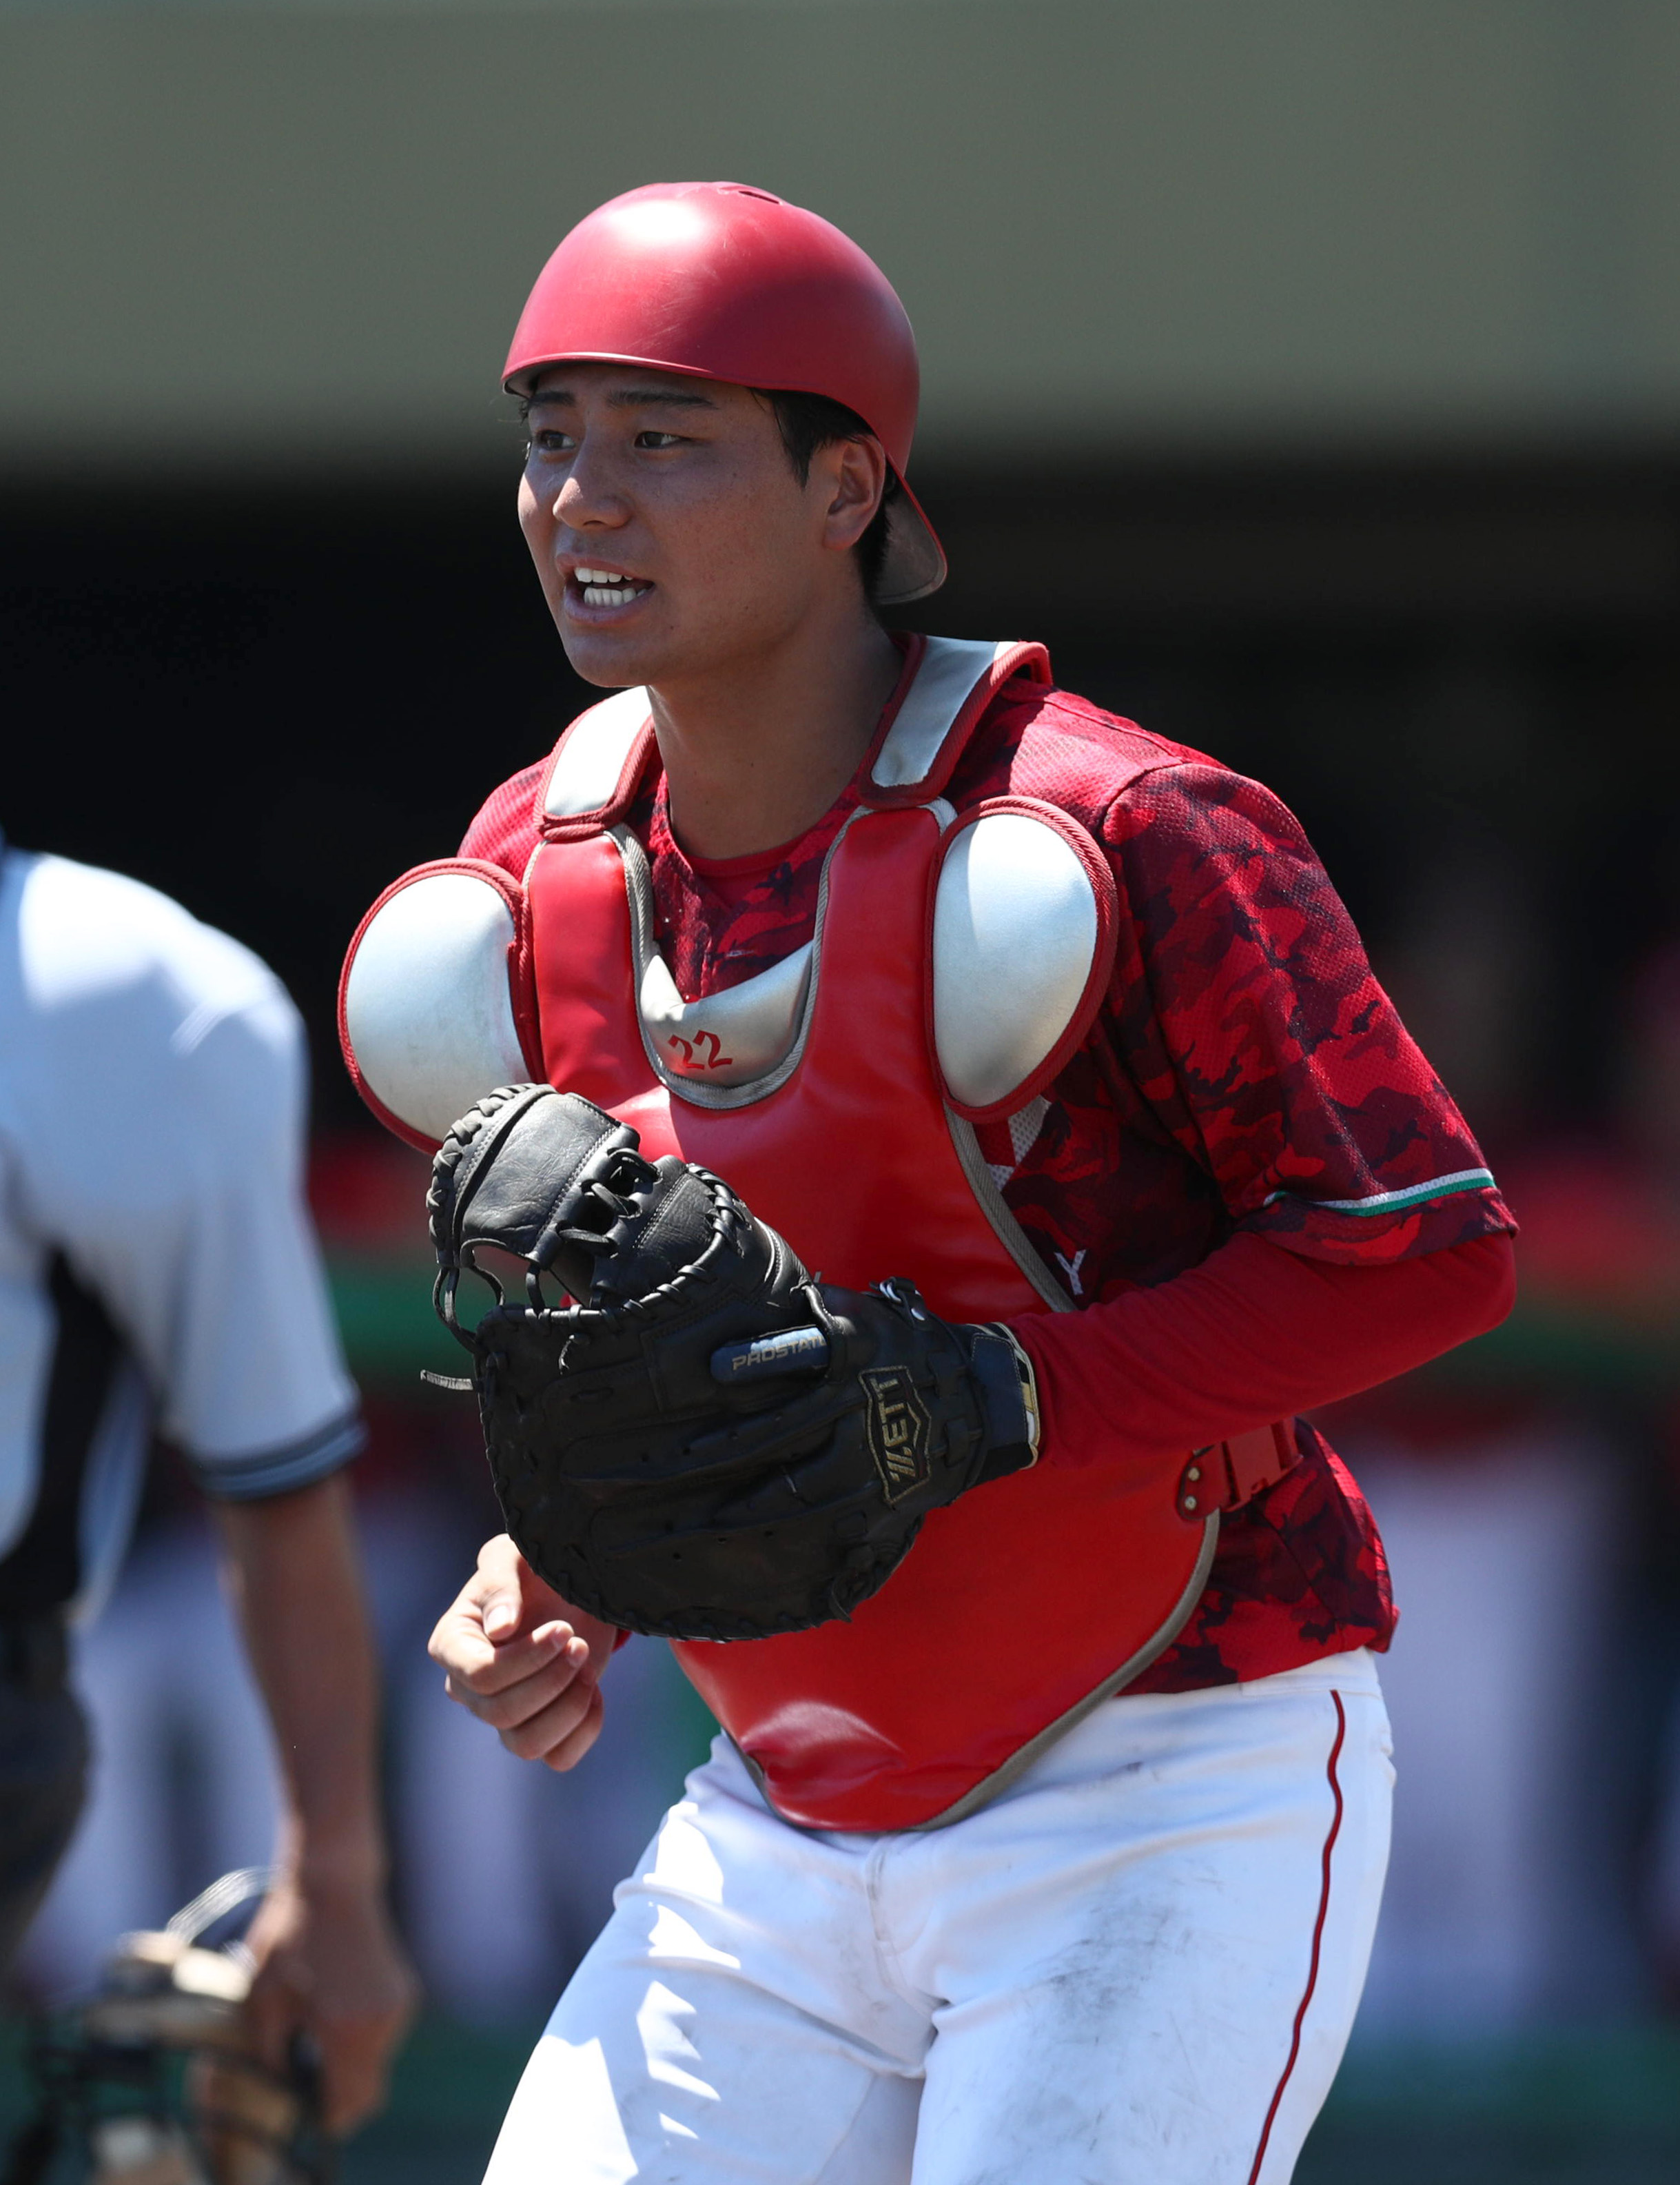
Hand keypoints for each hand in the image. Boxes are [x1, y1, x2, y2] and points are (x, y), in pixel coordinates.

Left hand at [241, 1870, 418, 2136]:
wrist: (333, 1881)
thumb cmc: (290, 1936)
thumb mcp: (263, 2001)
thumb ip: (271, 2056)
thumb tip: (282, 2089)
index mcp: (346, 2031)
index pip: (347, 2106)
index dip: (324, 2119)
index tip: (301, 2109)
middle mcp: (381, 2025)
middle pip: (369, 2092)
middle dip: (338, 2097)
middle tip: (304, 2080)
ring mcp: (398, 2008)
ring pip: (376, 2065)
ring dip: (350, 2065)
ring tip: (315, 2035)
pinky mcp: (404, 1993)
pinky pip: (382, 2037)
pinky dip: (361, 2040)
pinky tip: (334, 2010)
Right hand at [428, 1534, 619, 1770]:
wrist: (568, 1584)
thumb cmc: (533, 1565)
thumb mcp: (514, 1555)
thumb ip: (500, 1582)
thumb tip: (499, 1631)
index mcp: (453, 1644)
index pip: (480, 1677)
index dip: (526, 1660)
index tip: (562, 1629)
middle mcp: (469, 1687)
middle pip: (501, 1713)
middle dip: (550, 1679)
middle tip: (578, 1642)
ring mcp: (504, 1713)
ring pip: (526, 1746)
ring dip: (567, 1708)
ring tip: (587, 1666)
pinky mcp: (541, 1727)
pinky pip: (558, 1758)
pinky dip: (584, 1730)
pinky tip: (594, 1690)